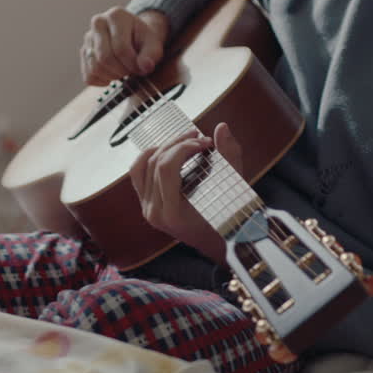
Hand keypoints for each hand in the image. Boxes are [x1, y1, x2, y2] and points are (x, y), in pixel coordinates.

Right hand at [80, 7, 169, 85]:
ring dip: (113, 76)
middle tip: (132, 70)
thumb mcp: (153, 43)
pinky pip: (89, 76)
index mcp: (116, 16)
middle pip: (104, 58)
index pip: (120, 48)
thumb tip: (145, 66)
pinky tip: (113, 74)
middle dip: (122, 71)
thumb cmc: (143, 40)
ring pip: (95, 68)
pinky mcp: (84, 53)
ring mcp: (88, 38)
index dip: (132, 64)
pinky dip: (102, 81)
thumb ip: (152, 54)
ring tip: (124, 70)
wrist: (134, 36)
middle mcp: (98, 23)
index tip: (142, 68)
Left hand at [131, 122, 243, 263]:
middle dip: (178, 144)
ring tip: (186, 140)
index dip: (185, 148)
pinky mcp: (145, 203)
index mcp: (172, 213)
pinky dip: (150, 156)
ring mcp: (146, 209)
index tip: (205, 142)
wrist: (218, 245)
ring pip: (144, 165)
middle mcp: (153, 213)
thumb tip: (221, 127)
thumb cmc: (230, 220)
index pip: (167, 168)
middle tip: (199, 138)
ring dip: (165, 146)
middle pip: (155, 163)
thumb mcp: (234, 189)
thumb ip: (229, 157)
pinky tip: (168, 149)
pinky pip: (138, 173)